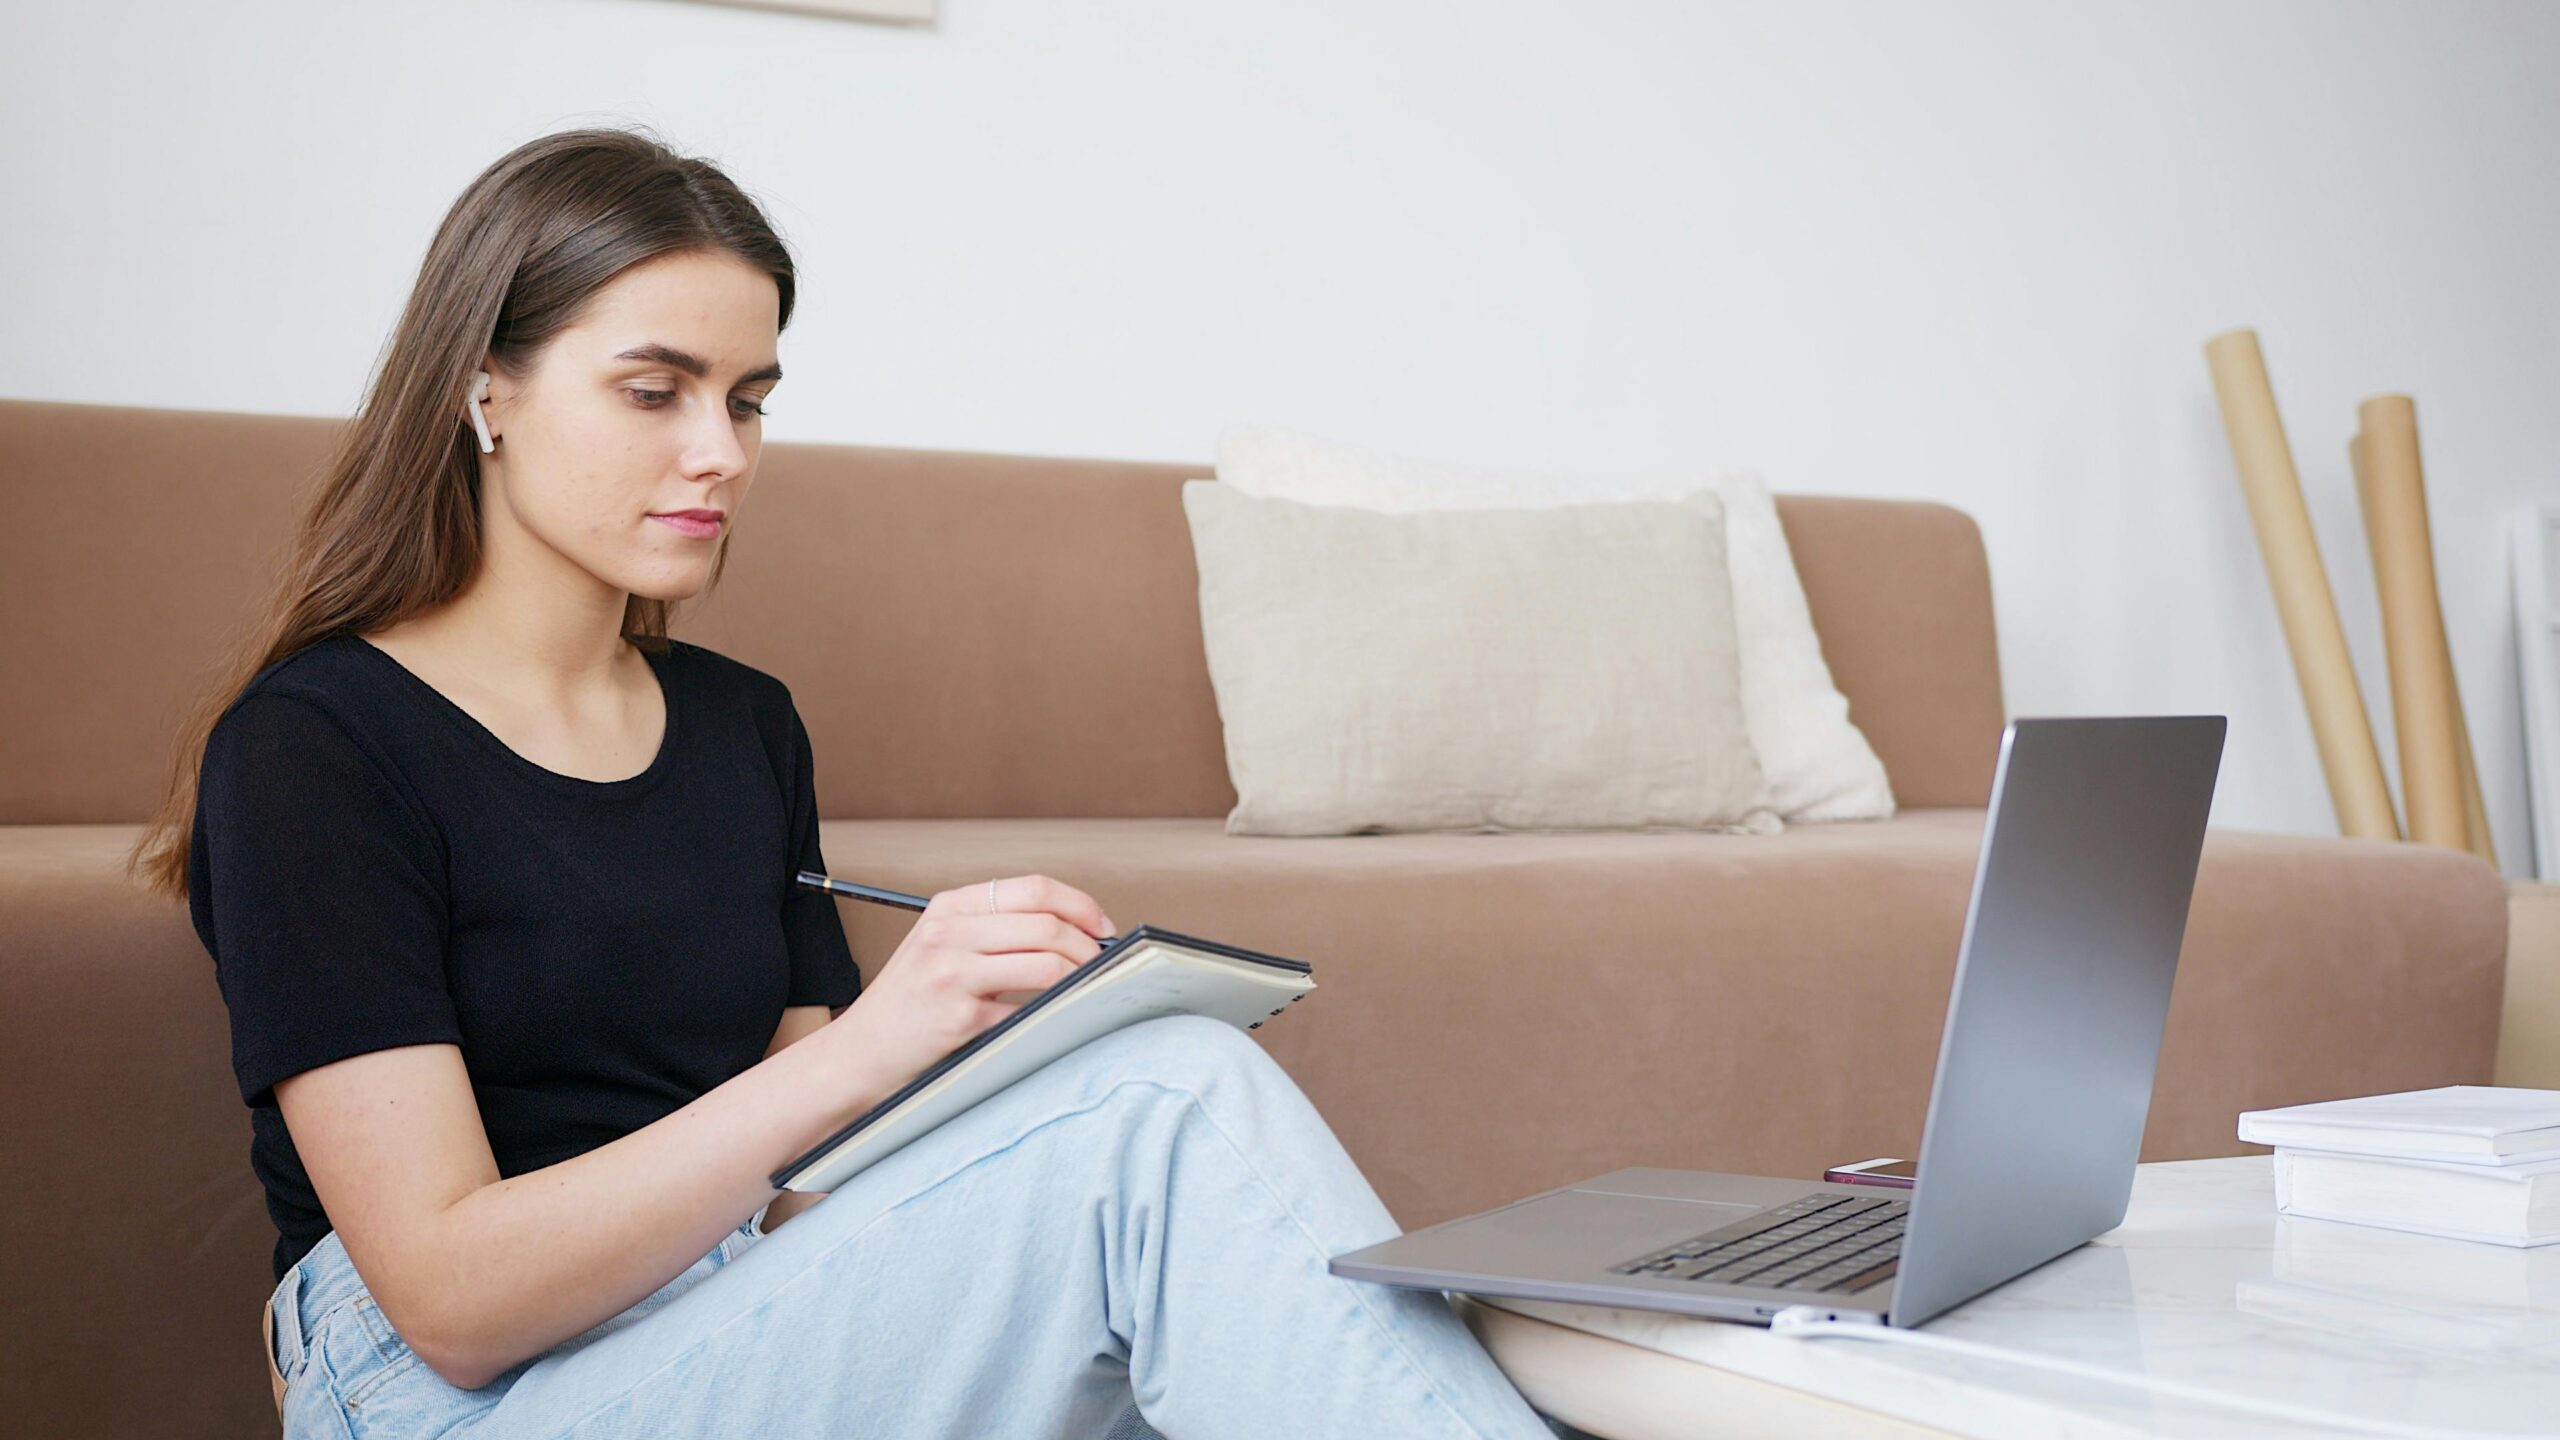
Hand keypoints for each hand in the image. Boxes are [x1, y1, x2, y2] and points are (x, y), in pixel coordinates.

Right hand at [819, 875, 1118, 1095]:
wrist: (858, 1055)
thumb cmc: (908, 1005)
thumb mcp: (940, 947)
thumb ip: (993, 931)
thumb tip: (1073, 932)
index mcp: (949, 907)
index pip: (1033, 888)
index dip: (1079, 905)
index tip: (1101, 927)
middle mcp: (949, 933)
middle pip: (1046, 922)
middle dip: (1088, 943)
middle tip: (1105, 962)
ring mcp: (952, 973)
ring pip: (1045, 961)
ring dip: (1081, 975)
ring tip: (1089, 987)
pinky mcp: (960, 1017)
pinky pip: (1029, 1007)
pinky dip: (1056, 1010)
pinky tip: (1061, 1015)